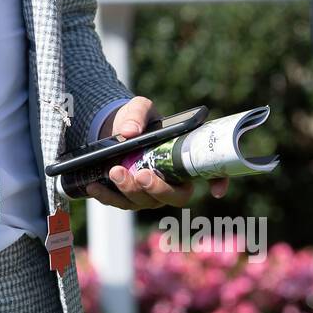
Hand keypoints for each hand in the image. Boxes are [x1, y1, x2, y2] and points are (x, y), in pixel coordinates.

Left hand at [87, 95, 229, 210]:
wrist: (113, 130)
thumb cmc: (137, 120)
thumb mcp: (140, 108)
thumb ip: (138, 114)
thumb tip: (130, 132)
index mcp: (183, 162)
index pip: (210, 175)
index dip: (218, 183)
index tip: (216, 190)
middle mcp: (170, 183)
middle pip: (172, 198)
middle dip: (156, 189)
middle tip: (141, 175)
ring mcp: (148, 194)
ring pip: (143, 203)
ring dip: (128, 191)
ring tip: (114, 171)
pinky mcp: (126, 198)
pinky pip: (118, 203)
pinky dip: (106, 196)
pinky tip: (94, 185)